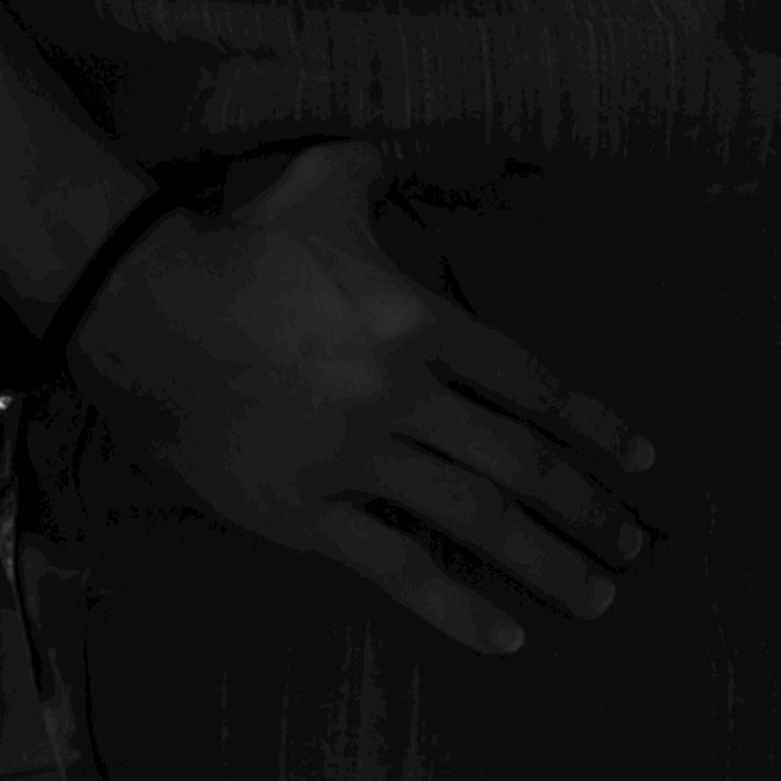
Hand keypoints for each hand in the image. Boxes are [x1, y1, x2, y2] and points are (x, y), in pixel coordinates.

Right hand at [62, 138, 666, 659]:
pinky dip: (455, 608)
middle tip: (634, 547)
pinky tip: (505, 639)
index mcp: (420, 324)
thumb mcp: (324, 182)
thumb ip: (384, 164)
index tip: (643, 465)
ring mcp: (354, 458)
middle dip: (589, 510)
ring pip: (475, 520)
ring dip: (546, 563)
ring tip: (596, 600)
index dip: (597, 428)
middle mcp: (402, 395)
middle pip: (521, 463)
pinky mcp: (303, 511)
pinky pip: (395, 567)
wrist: (138, 307)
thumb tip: (413, 141)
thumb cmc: (237, 244)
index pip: (535, 386)